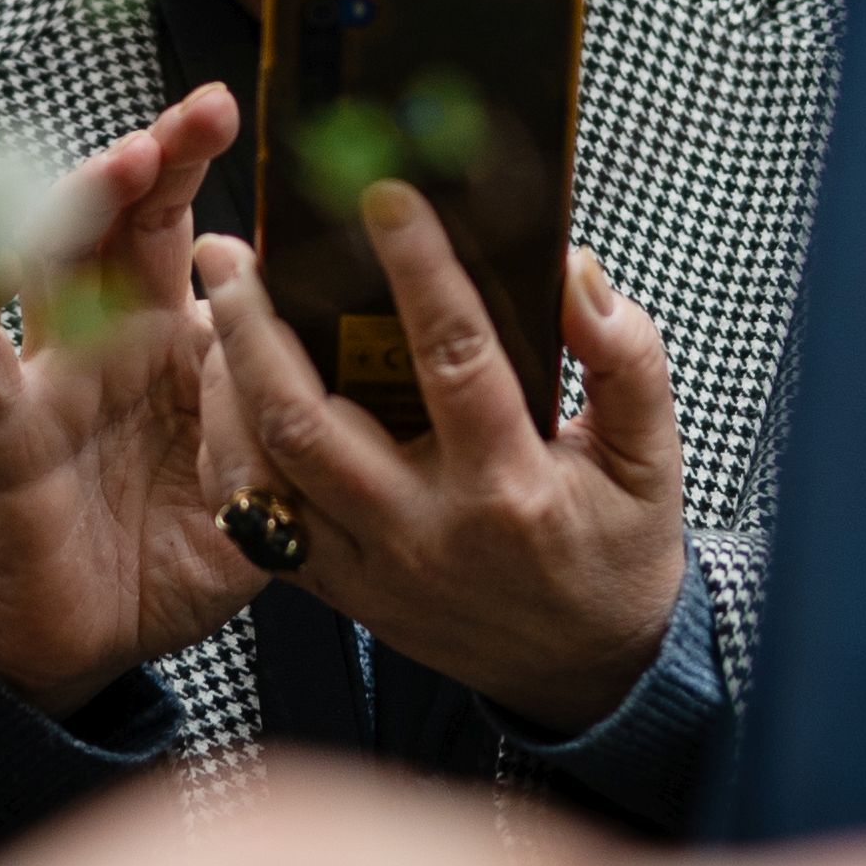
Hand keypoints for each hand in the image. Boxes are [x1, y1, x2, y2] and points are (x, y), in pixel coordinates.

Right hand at [0, 87, 267, 706]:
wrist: (87, 642)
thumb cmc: (172, 558)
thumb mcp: (261, 500)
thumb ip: (291, 437)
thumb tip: (337, 366)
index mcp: (183, 346)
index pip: (205, 242)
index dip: (235, 193)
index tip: (291, 142)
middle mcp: (116, 339)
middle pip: (133, 223)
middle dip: (167, 157)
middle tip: (209, 108)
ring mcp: (56, 373)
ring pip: (55, 261)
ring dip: (85, 202)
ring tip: (130, 160)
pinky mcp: (4, 424)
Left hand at [195, 191, 685, 732]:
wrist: (584, 670)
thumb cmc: (616, 547)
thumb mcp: (651, 458)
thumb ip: (627, 359)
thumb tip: (574, 269)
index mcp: (509, 487)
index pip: (453, 358)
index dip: (418, 270)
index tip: (383, 195)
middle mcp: (425, 530)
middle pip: (312, 419)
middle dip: (258, 325)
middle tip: (229, 248)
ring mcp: (371, 567)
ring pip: (267, 469)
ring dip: (227, 382)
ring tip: (213, 303)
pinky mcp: (339, 591)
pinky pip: (258, 520)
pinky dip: (230, 449)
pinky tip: (222, 388)